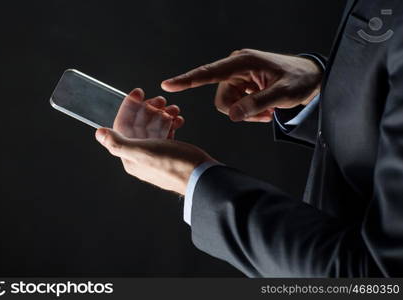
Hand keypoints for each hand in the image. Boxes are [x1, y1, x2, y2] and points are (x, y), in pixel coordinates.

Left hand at [96, 87, 214, 194]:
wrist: (202, 176)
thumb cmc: (175, 166)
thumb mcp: (143, 152)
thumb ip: (119, 143)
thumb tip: (99, 134)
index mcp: (131, 157)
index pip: (123, 126)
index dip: (129, 107)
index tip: (139, 92)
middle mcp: (141, 156)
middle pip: (139, 125)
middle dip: (149, 109)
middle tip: (161, 99)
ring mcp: (157, 154)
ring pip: (154, 127)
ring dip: (162, 114)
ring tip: (173, 108)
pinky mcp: (171, 152)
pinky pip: (166, 133)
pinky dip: (171, 123)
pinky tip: (178, 119)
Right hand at [161, 49, 322, 121]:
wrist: (310, 77)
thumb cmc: (299, 79)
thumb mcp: (282, 93)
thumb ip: (256, 104)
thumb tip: (232, 115)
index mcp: (242, 62)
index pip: (209, 73)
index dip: (187, 80)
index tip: (168, 85)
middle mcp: (236, 68)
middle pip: (221, 99)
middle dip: (239, 111)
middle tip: (263, 113)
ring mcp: (239, 77)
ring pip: (228, 105)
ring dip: (246, 113)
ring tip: (267, 110)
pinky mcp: (243, 85)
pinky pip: (236, 105)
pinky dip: (249, 112)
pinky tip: (265, 109)